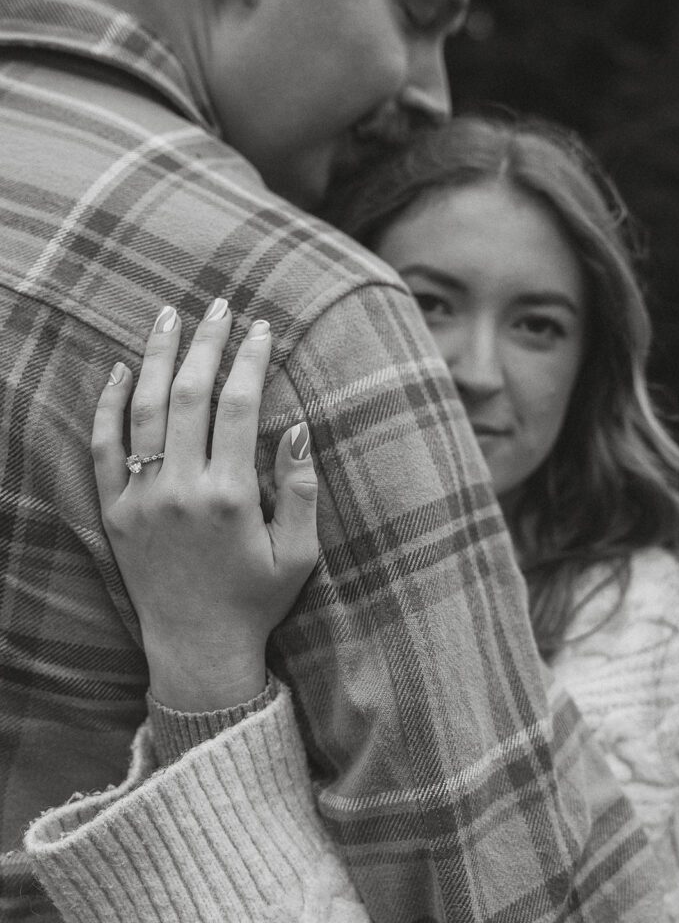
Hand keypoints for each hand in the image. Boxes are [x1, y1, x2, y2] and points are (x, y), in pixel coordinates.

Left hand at [91, 299, 317, 710]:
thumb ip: (301, 488)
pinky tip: (122, 370)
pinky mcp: (115, 512)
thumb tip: (296, 425)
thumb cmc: (256, 600)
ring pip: (145, 409)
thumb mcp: (299, 552)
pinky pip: (103, 447)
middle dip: (207, 342)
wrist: (198, 648)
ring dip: (159, 356)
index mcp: (230, 496)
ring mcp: (141, 498)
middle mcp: (180, 489)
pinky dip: (110, 405)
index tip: (261, 327)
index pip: (238, 405)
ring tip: (171, 316)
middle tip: (219, 305)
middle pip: (190, 394)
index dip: (250, 359)